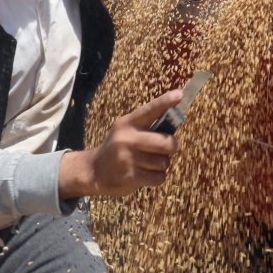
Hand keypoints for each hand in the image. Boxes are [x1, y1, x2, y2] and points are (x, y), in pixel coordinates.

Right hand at [58, 90, 181, 197]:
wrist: (93, 171)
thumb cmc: (118, 148)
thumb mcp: (126, 131)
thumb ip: (147, 127)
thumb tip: (175, 123)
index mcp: (128, 123)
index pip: (150, 110)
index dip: (165, 102)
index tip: (179, 94)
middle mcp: (128, 138)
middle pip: (166, 142)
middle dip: (173, 146)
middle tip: (169, 147)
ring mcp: (129, 158)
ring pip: (164, 161)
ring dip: (162, 164)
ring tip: (148, 163)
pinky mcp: (131, 176)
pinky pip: (159, 177)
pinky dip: (157, 177)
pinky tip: (145, 174)